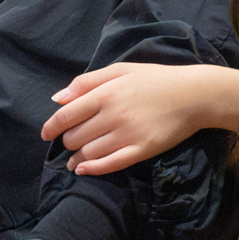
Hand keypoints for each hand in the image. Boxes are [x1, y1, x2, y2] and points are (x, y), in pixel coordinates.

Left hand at [43, 62, 238, 174]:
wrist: (193, 95)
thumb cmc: (154, 79)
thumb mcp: (120, 70)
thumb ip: (87, 82)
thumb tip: (58, 98)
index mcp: (105, 94)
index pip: (66, 115)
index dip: (51, 127)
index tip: (46, 133)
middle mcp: (113, 115)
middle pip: (75, 136)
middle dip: (67, 140)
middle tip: (69, 140)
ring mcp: (128, 135)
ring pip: (89, 153)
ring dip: (76, 157)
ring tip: (73, 159)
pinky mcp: (142, 151)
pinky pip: (110, 165)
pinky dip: (92, 169)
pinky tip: (83, 169)